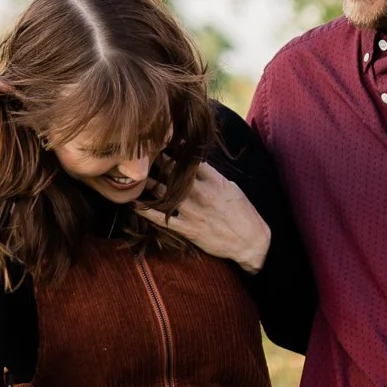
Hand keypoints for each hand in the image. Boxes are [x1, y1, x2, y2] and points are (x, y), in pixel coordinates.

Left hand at [135, 162, 270, 272]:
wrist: (251, 242)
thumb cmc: (244, 214)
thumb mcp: (232, 188)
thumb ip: (213, 176)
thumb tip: (198, 164)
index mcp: (214, 180)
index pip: (189, 160)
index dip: (174, 152)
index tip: (163, 145)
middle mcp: (201, 193)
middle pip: (172, 172)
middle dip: (157, 163)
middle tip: (144, 157)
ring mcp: (193, 211)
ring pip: (163, 193)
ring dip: (149, 183)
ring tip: (138, 177)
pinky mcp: (188, 229)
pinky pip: (162, 219)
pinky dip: (146, 212)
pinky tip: (134, 205)